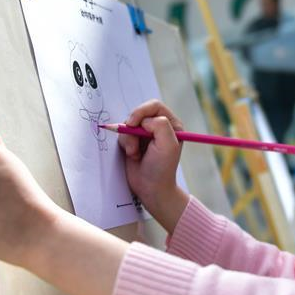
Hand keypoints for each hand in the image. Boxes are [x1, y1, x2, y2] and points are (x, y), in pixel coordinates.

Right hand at [119, 99, 188, 232]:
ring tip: (135, 153)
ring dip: (129, 138)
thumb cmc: (162, 168)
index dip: (142, 111)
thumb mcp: (168, 144)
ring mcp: (144, 134)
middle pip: (139, 112)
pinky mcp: (133, 141)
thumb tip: (144, 121)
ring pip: (128, 123)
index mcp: (171, 124)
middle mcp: (158, 126)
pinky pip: (123, 134)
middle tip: (132, 141)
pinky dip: (125, 144)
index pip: (154, 106)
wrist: (151, 188)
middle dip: (132, 125)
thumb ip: (160, 125)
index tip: (133, 123)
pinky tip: (133, 156)